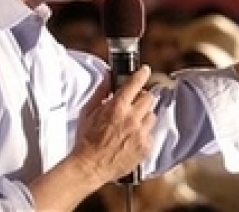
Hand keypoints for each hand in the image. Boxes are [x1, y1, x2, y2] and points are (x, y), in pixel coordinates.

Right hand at [70, 65, 156, 184]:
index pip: (135, 84)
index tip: (145, 70)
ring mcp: (140, 133)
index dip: (142, 75)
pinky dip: (143, 135)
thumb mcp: (89, 113)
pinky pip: (150, 134)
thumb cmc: (86, 141)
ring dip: (144, 117)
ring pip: (152, 116)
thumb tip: (108, 81)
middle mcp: (132, 118)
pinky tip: (132, 140)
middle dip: (142, 99)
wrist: (89, 167)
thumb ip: (101, 96)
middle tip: (135, 104)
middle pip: (149, 98)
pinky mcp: (145, 146)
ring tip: (132, 125)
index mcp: (117, 107)